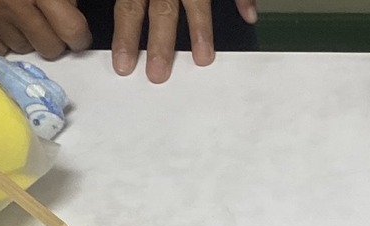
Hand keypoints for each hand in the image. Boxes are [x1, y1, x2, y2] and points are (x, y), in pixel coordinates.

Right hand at [0, 0, 91, 58]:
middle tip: (46, 24)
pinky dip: (1, 38)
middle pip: (49, 47)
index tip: (77, 36)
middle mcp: (12, 3)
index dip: (79, 37)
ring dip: (25, 37)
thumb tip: (72, 15)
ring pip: (23, 49)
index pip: (71, 29)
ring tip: (16, 14)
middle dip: (53, 39)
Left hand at [114, 0, 256, 80]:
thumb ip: (130, 0)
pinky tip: (248, 16)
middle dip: (160, 43)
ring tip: (203, 59)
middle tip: (158, 74)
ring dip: (200, 28)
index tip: (123, 66)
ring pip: (196, 0)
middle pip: (161, 9)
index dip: (125, 35)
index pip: (129, 6)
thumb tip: (122, 17)